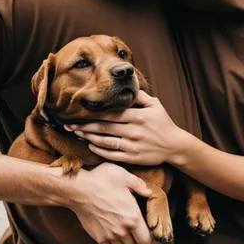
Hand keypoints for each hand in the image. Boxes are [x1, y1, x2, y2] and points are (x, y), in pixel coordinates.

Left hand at [66, 91, 185, 165]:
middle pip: (104, 128)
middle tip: (69, 125)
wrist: (174, 145)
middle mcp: (133, 131)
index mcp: (137, 116)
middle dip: (85, 126)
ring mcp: (132, 146)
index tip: (79, 112)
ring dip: (89, 137)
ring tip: (76, 134)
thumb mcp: (155, 104)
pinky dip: (100, 150)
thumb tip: (126, 86)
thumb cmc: (163, 122)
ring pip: (105, 141)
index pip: (110, 114)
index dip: (93, 114)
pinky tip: (91, 145)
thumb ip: (139, 96)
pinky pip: (112, 154)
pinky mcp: (133, 157)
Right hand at [69, 162, 152, 243]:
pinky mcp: (98, 237)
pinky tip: (110, 227)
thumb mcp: (124, 176)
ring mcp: (109, 235)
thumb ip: (139, 185)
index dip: (148, 236)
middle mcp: (122, 230)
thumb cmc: (102, 180)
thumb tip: (149, 193)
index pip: (147, 241)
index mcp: (133, 217)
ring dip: (124, 239)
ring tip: (120, 225)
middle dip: (135, 236)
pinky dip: (112, 241)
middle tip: (131, 224)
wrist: (79, 188)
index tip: (145, 229)